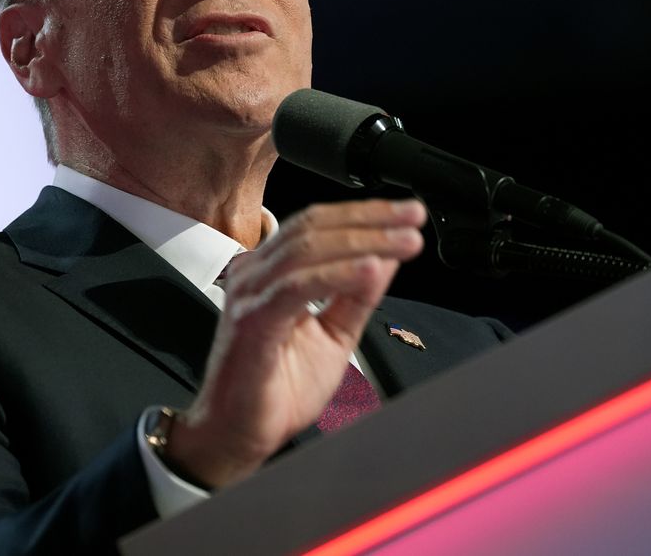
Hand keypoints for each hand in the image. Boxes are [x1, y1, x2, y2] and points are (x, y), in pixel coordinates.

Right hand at [163, 197, 426, 487]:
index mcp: (271, 272)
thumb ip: (356, 296)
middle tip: (412, 219)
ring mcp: (250, 294)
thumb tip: (385, 257)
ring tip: (402, 241)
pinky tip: (370, 269)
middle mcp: (256, 274)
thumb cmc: (275, 389)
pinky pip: (297, 287)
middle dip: (370, 220)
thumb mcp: (335, 335)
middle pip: (315, 227)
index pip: (319, 225)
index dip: (365, 214)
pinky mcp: (252, 321)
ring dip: (363, 241)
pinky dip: (338, 274)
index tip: (407, 215)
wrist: (237, 436)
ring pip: (308, 249)